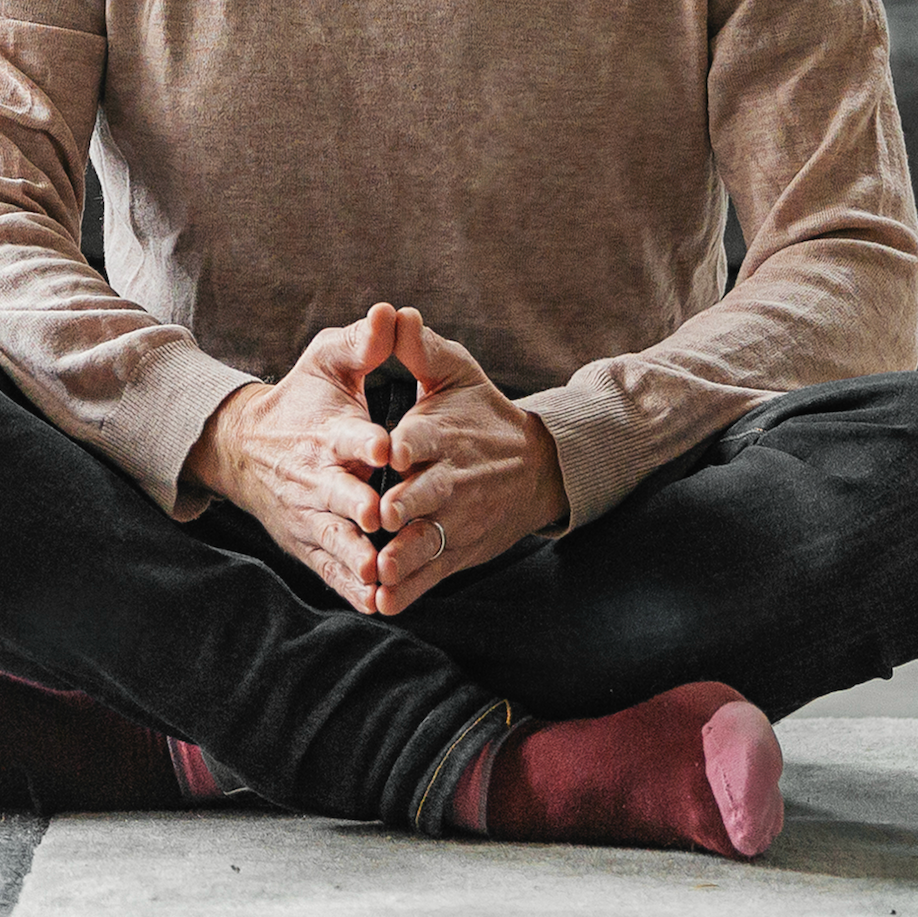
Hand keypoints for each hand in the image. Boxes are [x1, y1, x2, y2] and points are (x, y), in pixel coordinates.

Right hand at [184, 305, 397, 613]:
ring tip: (378, 573)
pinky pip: (330, 569)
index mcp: (326, 432)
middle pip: (337, 493)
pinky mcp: (309, 544)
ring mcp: (310, 515)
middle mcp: (316, 477)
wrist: (245, 448)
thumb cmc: (301, 399)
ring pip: (334, 539)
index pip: (345, 435)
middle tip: (379, 515)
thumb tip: (391, 312)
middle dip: (356, 504)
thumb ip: (363, 342)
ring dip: (354, 557)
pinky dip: (348, 586)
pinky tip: (375, 603)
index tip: (384, 444)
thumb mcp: (327, 361)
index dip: (364, 439)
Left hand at [373, 308, 569, 615]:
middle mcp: (453, 478)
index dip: (409, 443)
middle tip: (379, 514)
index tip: (391, 448)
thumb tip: (396, 314)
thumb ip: (421, 350)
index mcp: (445, 433)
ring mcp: (458, 518)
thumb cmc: (483, 414)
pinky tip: (384, 601)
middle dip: (405, 504)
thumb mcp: (457, 374)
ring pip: (429, 539)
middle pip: (428, 493)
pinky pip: (433, 572)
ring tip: (381, 569)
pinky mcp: (459, 550)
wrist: (538, 467)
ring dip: (405, 555)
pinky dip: (410, 589)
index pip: (428, 437)